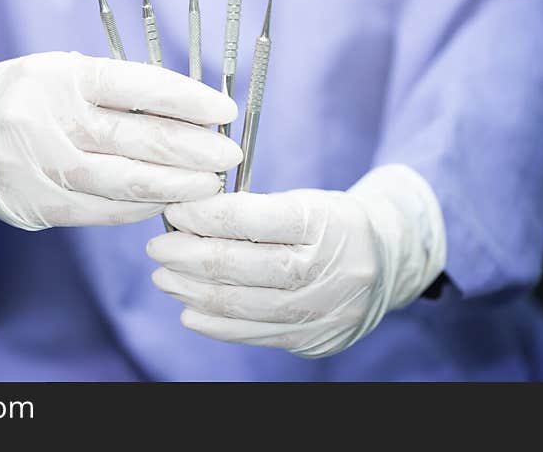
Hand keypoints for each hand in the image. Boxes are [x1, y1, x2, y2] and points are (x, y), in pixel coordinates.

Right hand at [0, 50, 240, 229]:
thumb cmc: (29, 98)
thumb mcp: (64, 75)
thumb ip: (120, 91)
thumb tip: (194, 117)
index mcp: (60, 77)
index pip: (136, 85)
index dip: (188, 99)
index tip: (225, 111)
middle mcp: (46, 121)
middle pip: (135, 139)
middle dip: (193, 151)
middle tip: (230, 156)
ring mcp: (37, 168)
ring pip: (122, 183)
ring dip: (175, 187)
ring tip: (210, 185)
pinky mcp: (34, 207)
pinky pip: (101, 211)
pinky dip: (140, 208)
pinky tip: (167, 202)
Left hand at [147, 165, 445, 357]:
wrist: (385, 264)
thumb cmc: (330, 224)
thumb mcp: (303, 203)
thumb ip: (250, 210)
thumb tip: (185, 219)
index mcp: (324, 221)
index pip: (252, 218)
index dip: (205, 215)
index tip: (174, 210)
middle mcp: (326, 268)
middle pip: (242, 266)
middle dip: (188, 255)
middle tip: (157, 247)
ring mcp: (321, 309)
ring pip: (241, 305)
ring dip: (192, 291)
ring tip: (165, 277)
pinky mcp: (313, 339)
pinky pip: (253, 334)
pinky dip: (214, 323)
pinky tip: (189, 309)